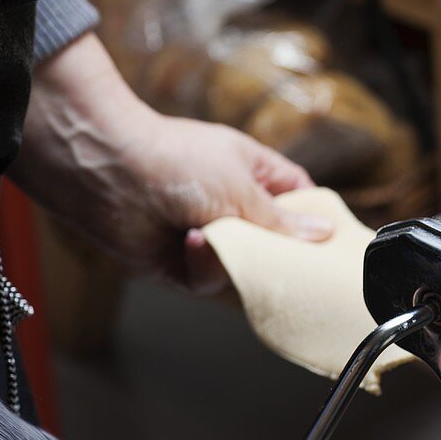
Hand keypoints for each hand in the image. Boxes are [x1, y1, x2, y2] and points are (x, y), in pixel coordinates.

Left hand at [14, 35, 333, 292]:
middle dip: (278, 253)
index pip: (299, 199)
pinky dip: (202, 262)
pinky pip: (208, 278)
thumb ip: (284, 222)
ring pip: (244, 267)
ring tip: (215, 233)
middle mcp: (233, 204)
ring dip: (233, 256)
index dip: (316, 220)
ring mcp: (208, 233)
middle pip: (275, 241)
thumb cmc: (177, 161)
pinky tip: (188, 240)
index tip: (333, 242)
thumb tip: (324, 235)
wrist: (108, 172)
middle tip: (295, 265)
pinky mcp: (182, 262)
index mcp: (255, 172)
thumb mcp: (244, 188)